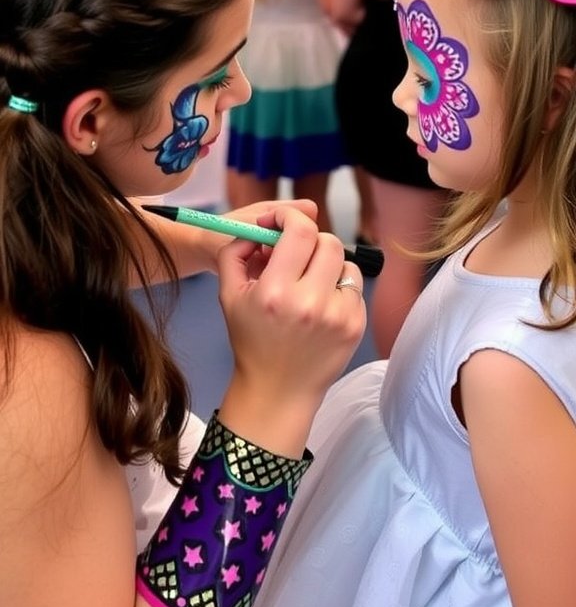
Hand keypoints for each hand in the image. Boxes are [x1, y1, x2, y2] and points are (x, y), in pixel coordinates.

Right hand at [217, 205, 366, 455]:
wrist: (278, 391)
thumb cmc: (251, 341)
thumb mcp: (229, 295)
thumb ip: (236, 252)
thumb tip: (259, 228)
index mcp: (276, 291)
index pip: (299, 230)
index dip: (290, 216)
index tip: (280, 221)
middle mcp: (310, 301)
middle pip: (327, 241)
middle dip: (309, 240)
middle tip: (295, 253)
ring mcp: (338, 315)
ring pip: (344, 261)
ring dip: (326, 263)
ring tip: (309, 282)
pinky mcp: (356, 325)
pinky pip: (354, 286)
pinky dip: (338, 286)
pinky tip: (321, 305)